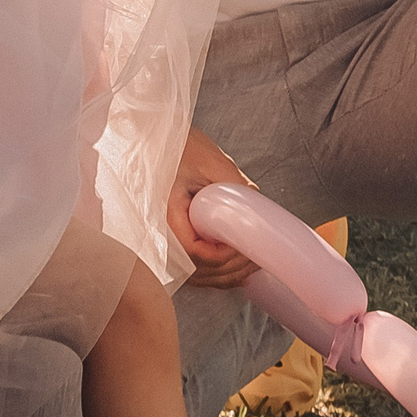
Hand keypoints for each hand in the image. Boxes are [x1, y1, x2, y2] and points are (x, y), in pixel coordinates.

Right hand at [168, 126, 261, 289]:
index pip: (195, 252)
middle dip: (233, 268)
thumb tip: (257, 207)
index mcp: (168, 213)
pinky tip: (237, 267)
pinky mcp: (175, 240)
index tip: (248, 246)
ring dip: (227, 274)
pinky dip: (217, 273)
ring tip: (254, 261)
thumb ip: (234, 186)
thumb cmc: (179, 147)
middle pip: (198, 270)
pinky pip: (194, 269)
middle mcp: (163, 232)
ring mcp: (167, 240)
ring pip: (197, 275)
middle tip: (260, 255)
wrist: (156, 140)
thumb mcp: (211, 161)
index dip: (224, 256)